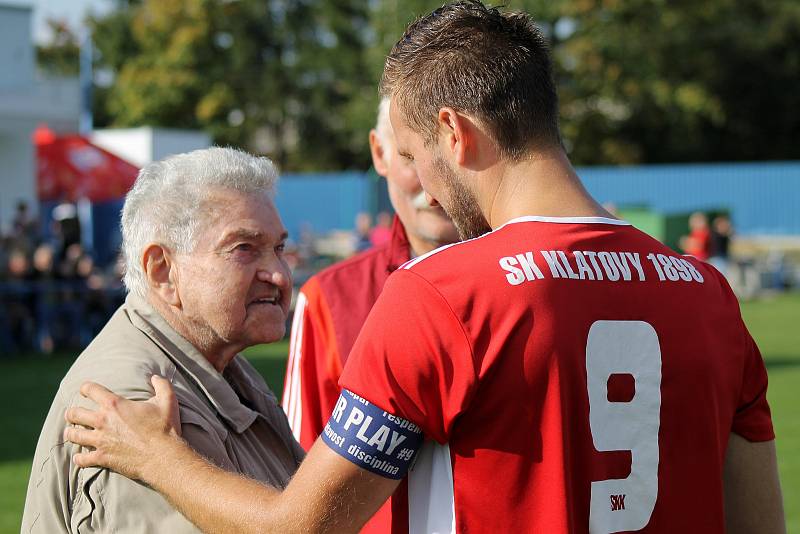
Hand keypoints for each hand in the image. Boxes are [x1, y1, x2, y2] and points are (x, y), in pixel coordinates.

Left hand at [64, 375, 181, 481]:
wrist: (163, 456)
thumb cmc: (165, 427)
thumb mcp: (168, 400)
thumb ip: (162, 384)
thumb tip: (155, 377)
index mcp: (115, 404)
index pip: (91, 390)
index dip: (85, 388)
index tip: (84, 390)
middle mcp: (102, 421)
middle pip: (75, 413)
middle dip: (71, 413)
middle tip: (72, 414)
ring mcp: (100, 440)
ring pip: (74, 435)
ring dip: (70, 433)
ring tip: (70, 432)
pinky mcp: (102, 458)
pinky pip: (82, 459)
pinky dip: (79, 458)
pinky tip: (79, 457)